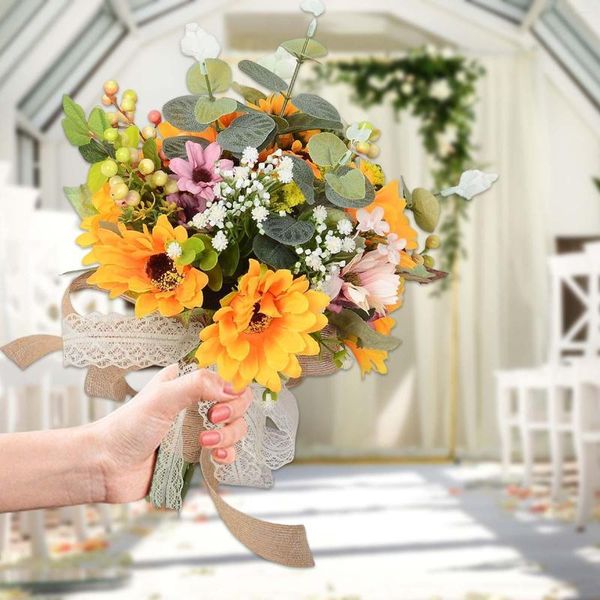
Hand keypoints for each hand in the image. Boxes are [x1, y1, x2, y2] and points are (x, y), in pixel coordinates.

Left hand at [91, 365, 251, 502]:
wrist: (106, 467)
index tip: (224, 398)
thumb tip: (232, 389)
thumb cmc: (126, 427)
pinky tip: (216, 457)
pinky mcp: (197, 454)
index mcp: (187, 382)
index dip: (233, 386)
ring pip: (235, 428)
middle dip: (233, 412)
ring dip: (228, 436)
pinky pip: (227, 452)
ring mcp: (198, 429)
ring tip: (205, 443)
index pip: (225, 376)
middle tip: (216, 418)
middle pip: (236, 402)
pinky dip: (227, 454)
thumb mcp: (162, 397)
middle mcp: (196, 403)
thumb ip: (198, 385)